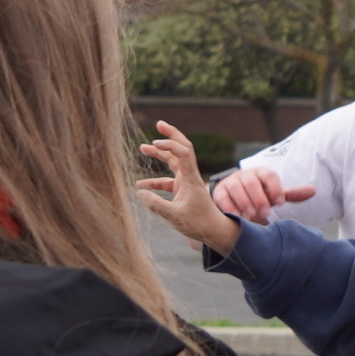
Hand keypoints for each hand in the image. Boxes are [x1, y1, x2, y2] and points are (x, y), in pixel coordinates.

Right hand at [135, 123, 240, 254]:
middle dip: (171, 135)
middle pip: (182, 149)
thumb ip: (156, 204)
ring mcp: (186, 182)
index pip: (183, 152)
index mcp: (190, 178)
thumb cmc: (199, 224)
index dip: (169, 143)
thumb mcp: (175, 216)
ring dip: (160, 154)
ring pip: (173, 162)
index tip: (155, 142)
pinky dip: (155, 181)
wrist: (215, 231)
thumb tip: (139, 193)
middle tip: (159, 124)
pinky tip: (141, 185)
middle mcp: (189, 176)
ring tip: (143, 148)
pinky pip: (168, 181)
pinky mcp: (183, 191)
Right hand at [214, 163, 312, 226]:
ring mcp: (231, 182)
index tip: (280, 203)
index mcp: (261, 174)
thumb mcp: (275, 195)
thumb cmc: (259, 197)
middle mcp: (245, 175)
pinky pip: (222, 197)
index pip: (269, 176)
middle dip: (259, 197)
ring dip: (244, 202)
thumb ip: (292, 194)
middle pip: (252, 181)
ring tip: (250, 215)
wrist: (235, 200)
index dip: (275, 188)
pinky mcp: (219, 192)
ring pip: (236, 188)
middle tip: (265, 213)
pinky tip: (236, 217)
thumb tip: (314, 190)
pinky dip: (229, 207)